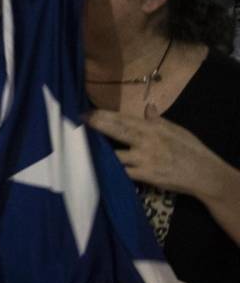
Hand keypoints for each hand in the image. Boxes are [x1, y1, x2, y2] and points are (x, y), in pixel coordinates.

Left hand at [86, 104, 232, 200]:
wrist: (204, 174)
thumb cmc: (189, 149)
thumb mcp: (175, 130)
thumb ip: (157, 120)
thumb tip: (148, 107)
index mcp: (152, 128)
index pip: (122, 119)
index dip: (103, 116)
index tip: (86, 112)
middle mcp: (146, 141)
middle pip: (116, 131)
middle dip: (97, 126)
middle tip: (78, 122)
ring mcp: (144, 159)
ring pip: (114, 154)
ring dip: (98, 151)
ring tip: (80, 147)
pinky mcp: (145, 176)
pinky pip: (122, 172)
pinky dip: (110, 170)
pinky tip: (95, 167)